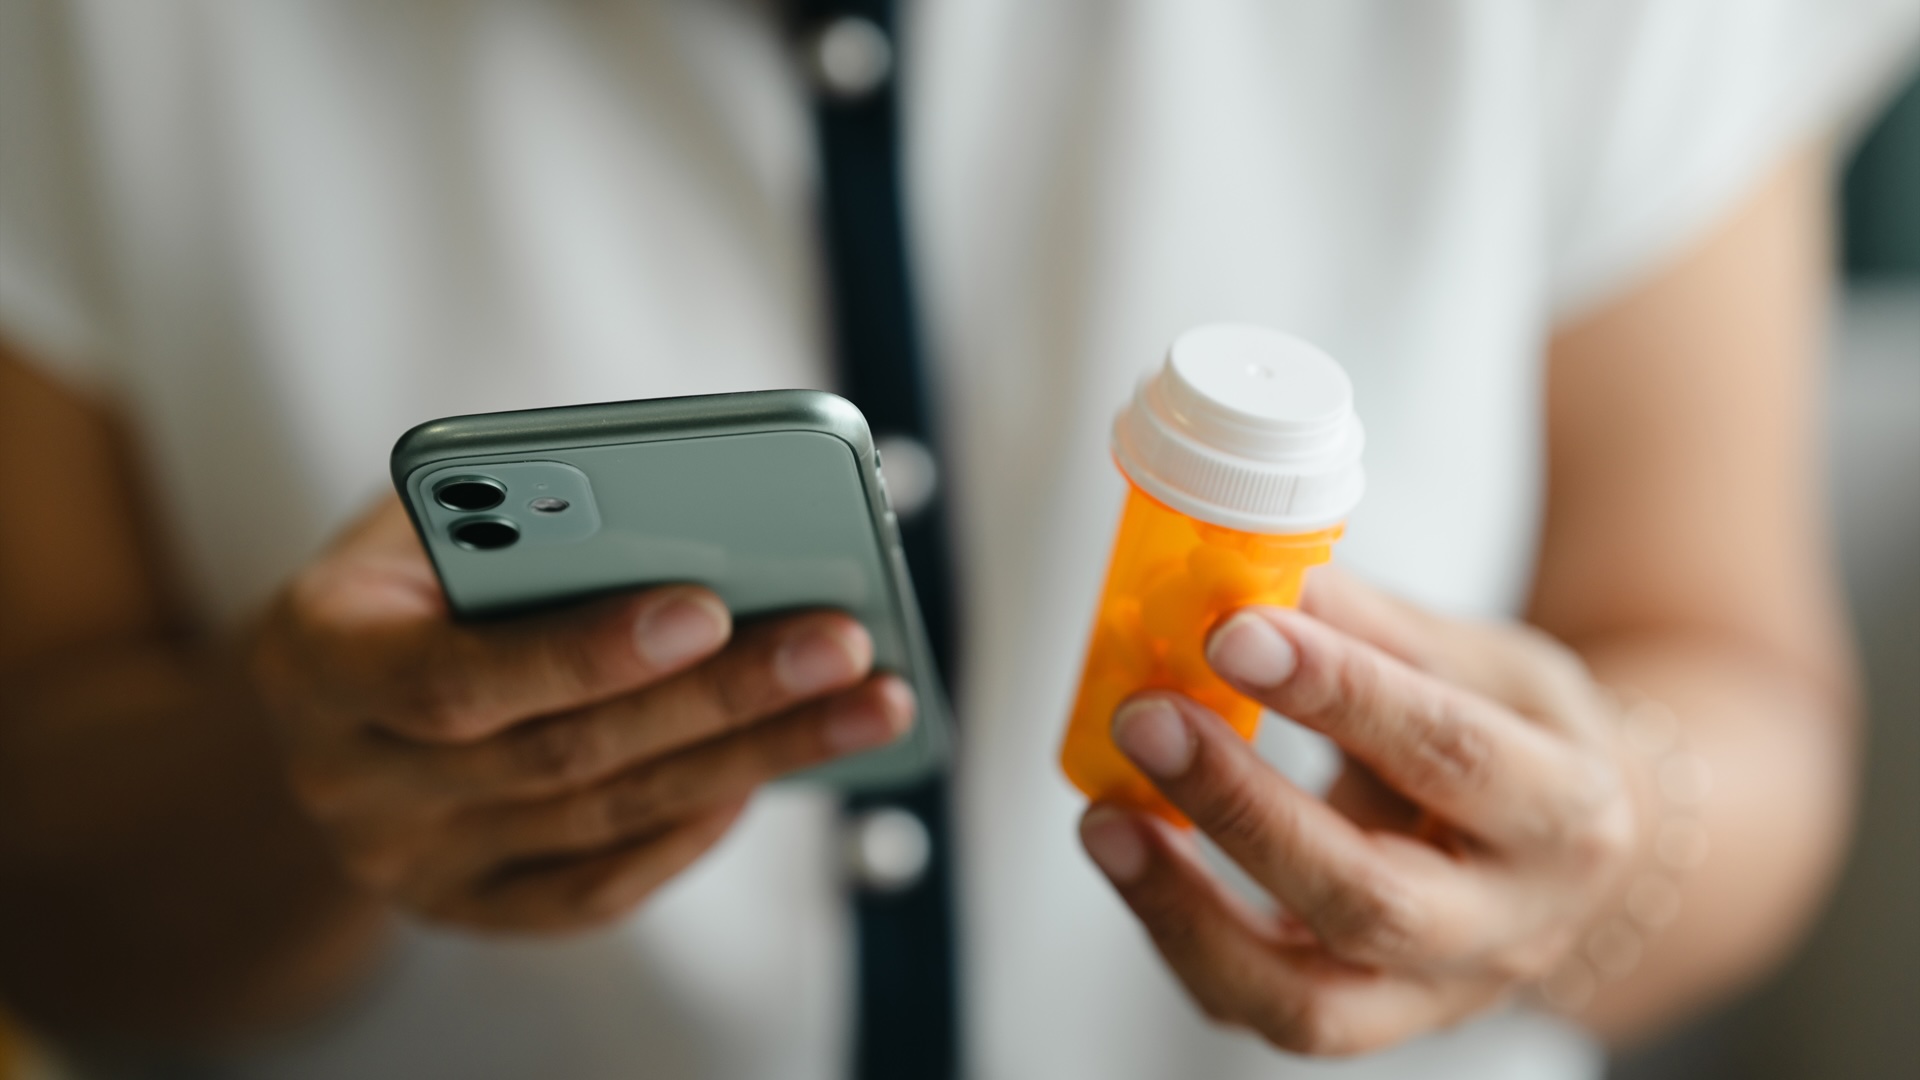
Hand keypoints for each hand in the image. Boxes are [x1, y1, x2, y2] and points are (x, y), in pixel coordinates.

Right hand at [251, 499, 911, 931]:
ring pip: (604, 818)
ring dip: (752, 757)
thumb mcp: (431, 514)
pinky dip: (697, 827)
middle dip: (718, 698)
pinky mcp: (470, 905)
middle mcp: (349, 781)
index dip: (582, 650)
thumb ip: (529, 518)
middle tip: (843, 643)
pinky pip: (599, 887)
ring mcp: (410, 862)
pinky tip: (777, 768)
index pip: (452, 677)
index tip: (708, 604)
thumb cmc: (408, 571)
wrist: (330, 696)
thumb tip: (716, 521)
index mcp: (317, 657)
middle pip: (560, 756)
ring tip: (865, 702)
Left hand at [1078, 569, 1642, 1054]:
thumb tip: (1243, 568)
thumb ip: (1364, 623)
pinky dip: (1179, 936)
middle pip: (1374, 900)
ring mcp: (1436, 994)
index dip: (1338, 693)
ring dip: (1188, 908)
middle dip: (1244, 811)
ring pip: (1309, 1001)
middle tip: (1149, 720)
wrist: (1573, 851)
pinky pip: (1259, 1008)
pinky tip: (1128, 855)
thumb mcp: (1479, 661)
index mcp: (1568, 813)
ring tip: (1109, 818)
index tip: (1235, 633)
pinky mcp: (1365, 1022)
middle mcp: (1512, 926)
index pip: (1452, 754)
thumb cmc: (1519, 741)